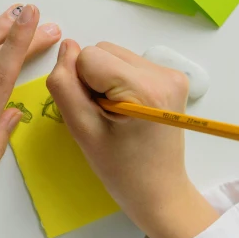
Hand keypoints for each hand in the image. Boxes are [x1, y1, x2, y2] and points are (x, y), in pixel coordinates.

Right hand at [46, 40, 217, 237]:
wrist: (159, 191)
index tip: (93, 114)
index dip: (79, 84)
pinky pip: (129, 64)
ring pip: (114, 55)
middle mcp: (164, 73)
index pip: (88, 56)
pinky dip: (120, 82)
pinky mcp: (173, 79)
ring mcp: (172, 74)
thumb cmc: (120, 169)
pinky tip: (127, 110)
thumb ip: (65, 86)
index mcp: (144, 87)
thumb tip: (66, 46)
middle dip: (92, 79)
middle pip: (102, 51)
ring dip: (104, 80)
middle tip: (102, 116)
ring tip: (115, 115)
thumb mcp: (82, 130)